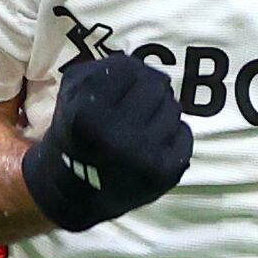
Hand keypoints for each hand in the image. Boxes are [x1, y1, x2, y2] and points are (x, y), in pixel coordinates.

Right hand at [21, 54, 191, 229]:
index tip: (116, 90)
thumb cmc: (77, 132)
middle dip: (147, 90)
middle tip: (133, 107)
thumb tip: (142, 66)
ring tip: (139, 128)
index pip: (129, 67)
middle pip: (156, 84)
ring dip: (160, 113)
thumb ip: (104, 67)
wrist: (76, 190)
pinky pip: (185, 133)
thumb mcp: (71, 93)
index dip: (125, 74)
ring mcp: (143, 157)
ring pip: (173, 108)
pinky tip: (152, 145)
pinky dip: (172, 135)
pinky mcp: (165, 173)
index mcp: (86, 114)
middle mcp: (115, 137)